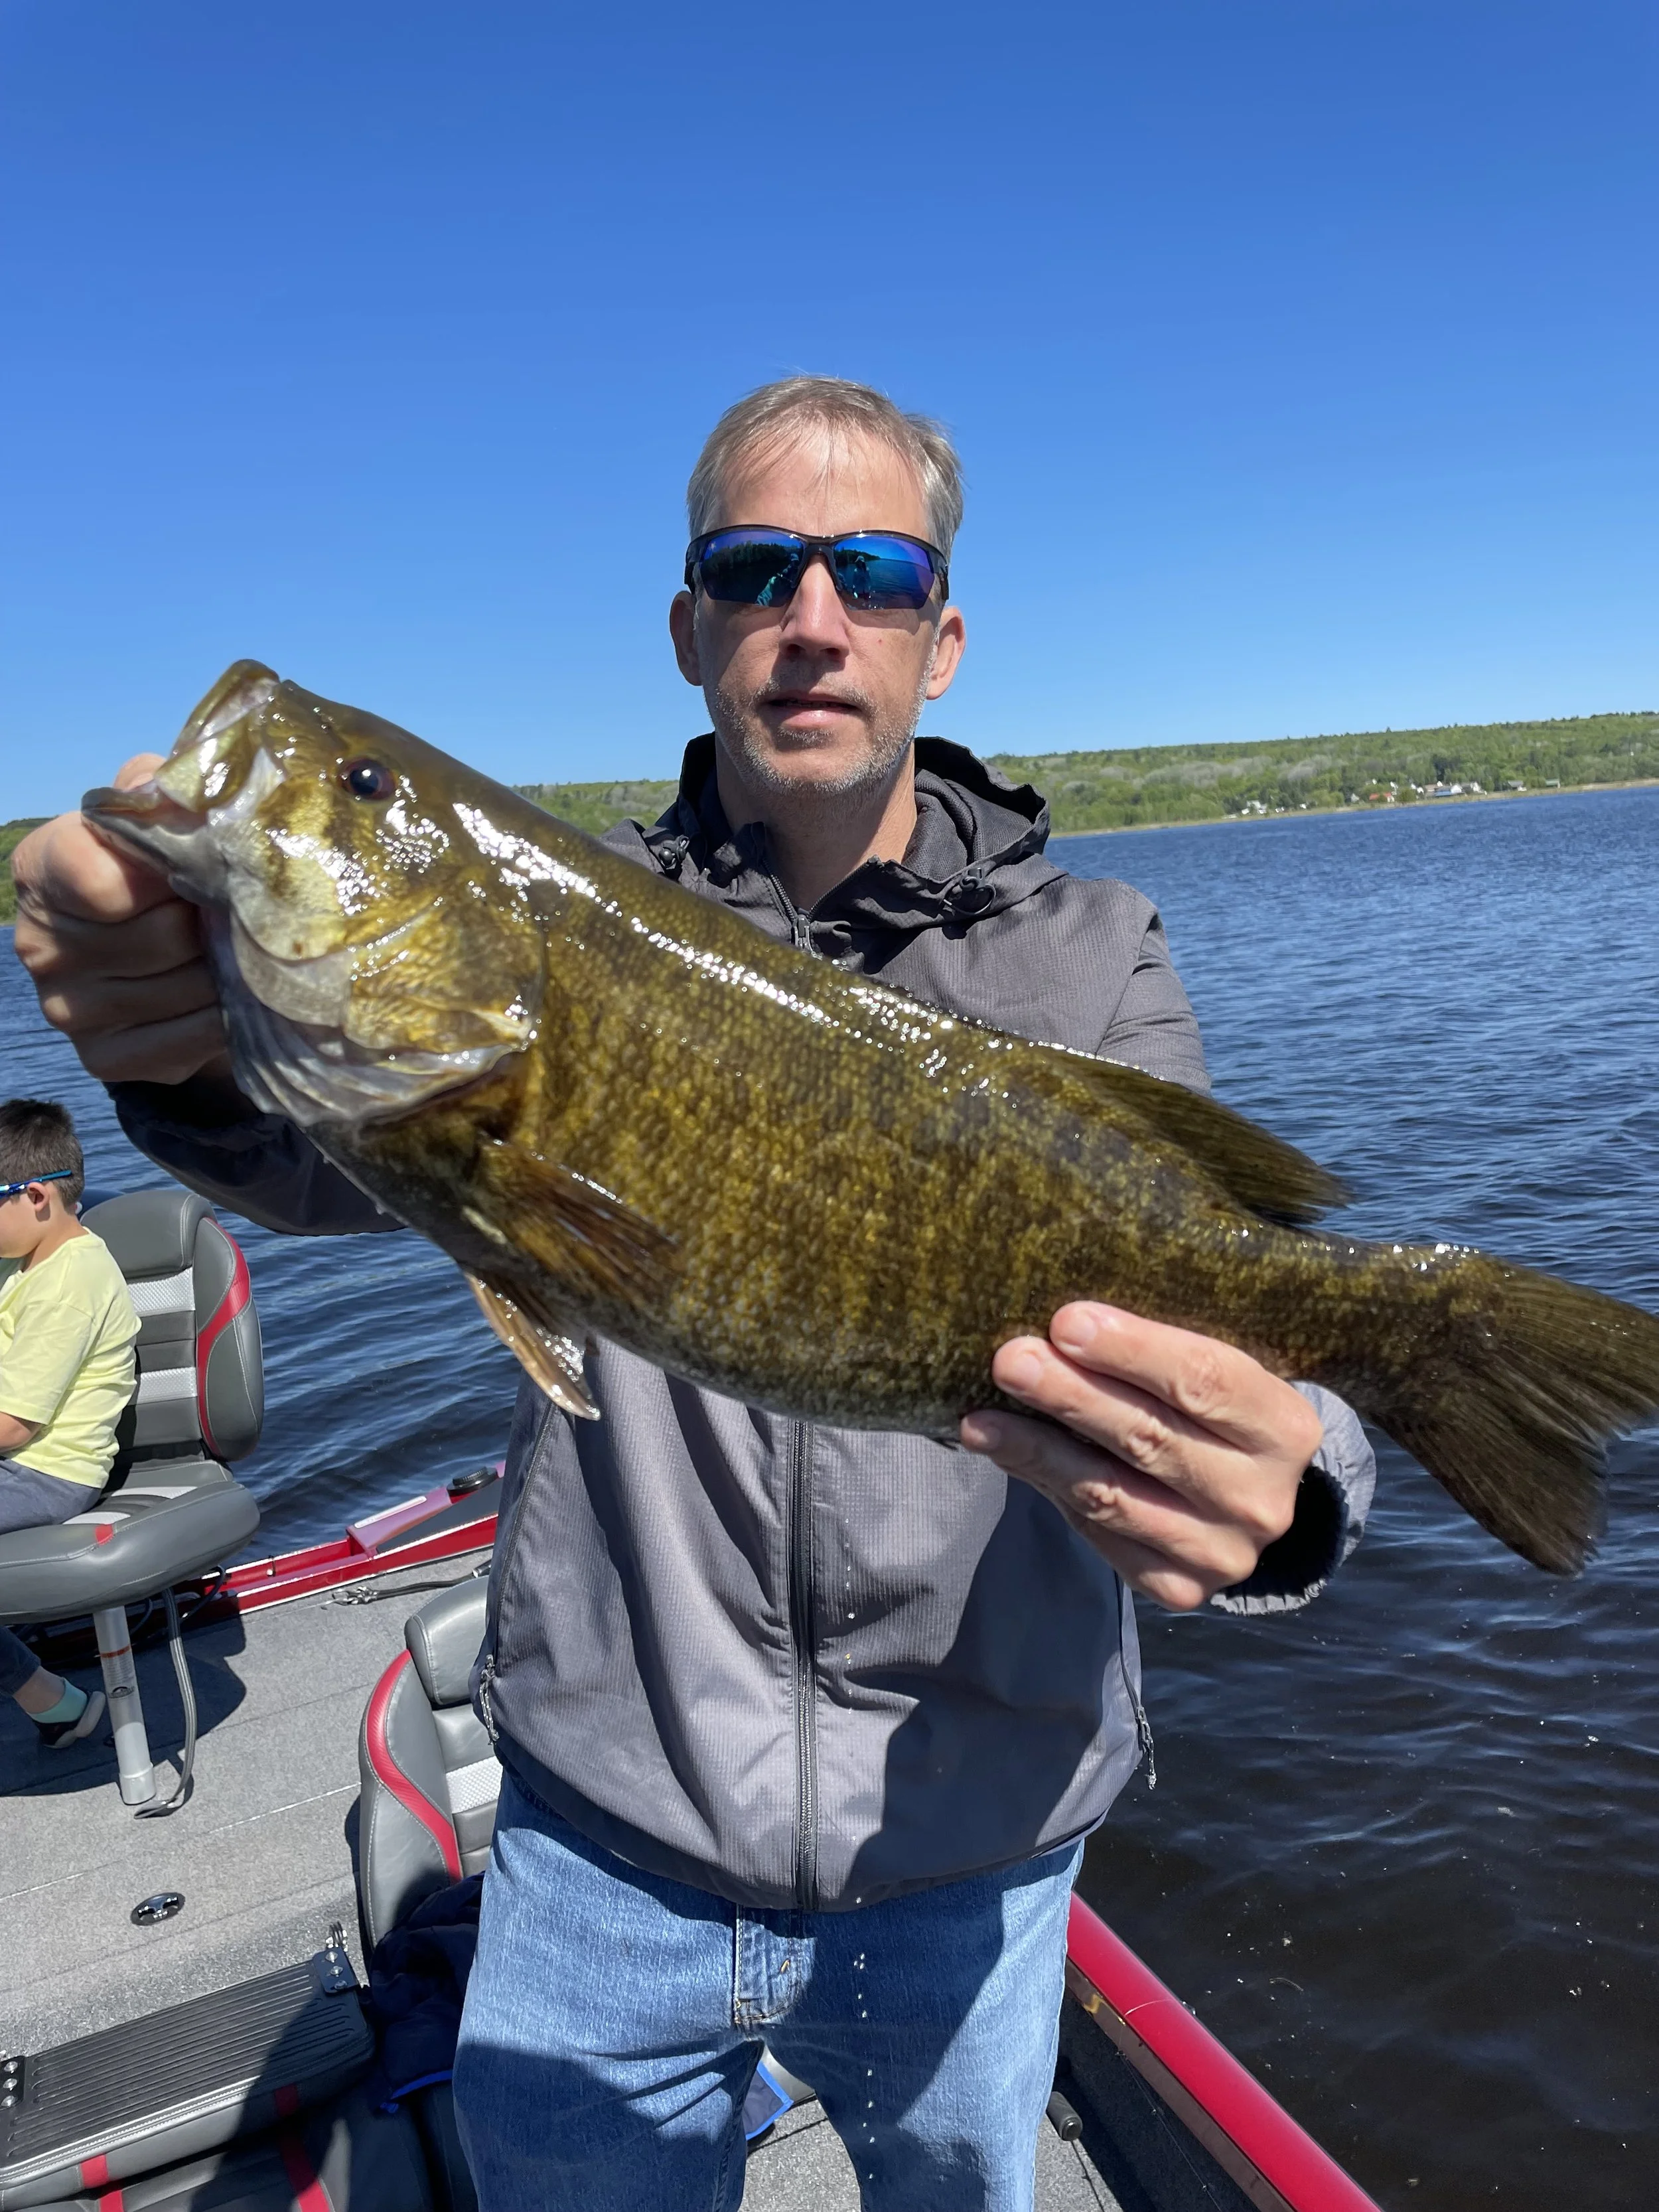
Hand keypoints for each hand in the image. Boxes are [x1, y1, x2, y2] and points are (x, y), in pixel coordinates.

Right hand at [12, 754, 234, 1088]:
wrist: (156, 956)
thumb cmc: (156, 870)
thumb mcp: (153, 815)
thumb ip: (158, 792)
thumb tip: (180, 792)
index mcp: (40, 868)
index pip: (94, 874)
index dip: (163, 869)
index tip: (197, 864)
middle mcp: (39, 943)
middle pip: (163, 934)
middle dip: (212, 920)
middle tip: (232, 909)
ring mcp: (68, 1009)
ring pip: (188, 986)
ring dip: (226, 967)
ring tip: (231, 947)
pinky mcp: (105, 1059)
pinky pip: (193, 1036)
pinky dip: (225, 1014)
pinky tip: (227, 993)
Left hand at [959, 1302, 1321, 1611]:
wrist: (1248, 1499)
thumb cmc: (1216, 1414)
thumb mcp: (1216, 1373)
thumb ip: (1160, 1352)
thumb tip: (1063, 1323)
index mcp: (1284, 1428)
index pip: (1204, 1380)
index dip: (1132, 1350)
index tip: (1066, 1321)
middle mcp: (1260, 1499)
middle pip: (1150, 1437)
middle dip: (1071, 1395)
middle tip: (1011, 1360)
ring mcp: (1220, 1552)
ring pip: (1112, 1492)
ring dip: (1038, 1449)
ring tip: (983, 1418)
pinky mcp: (1177, 1586)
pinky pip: (1098, 1531)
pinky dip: (1045, 1486)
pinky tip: (1004, 1454)